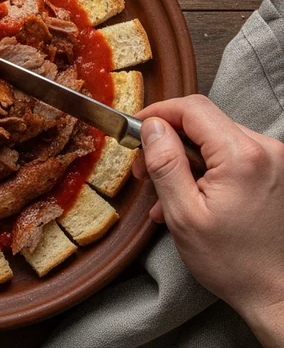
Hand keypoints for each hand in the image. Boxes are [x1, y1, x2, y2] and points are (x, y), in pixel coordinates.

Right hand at [133, 95, 283, 346]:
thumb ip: (165, 163)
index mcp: (241, 155)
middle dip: (168, 141)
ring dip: (186, 160)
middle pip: (203, 122)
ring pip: (214, 139)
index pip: (192, 108)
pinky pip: (231, 156)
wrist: (279, 295)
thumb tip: (151, 126)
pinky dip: (206, 170)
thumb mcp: (184, 215)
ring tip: (167, 194)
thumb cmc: (234, 263)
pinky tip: (190, 197)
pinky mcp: (276, 173)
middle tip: (144, 170)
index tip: (135, 128)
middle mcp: (265, 150)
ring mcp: (274, 161)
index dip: (158, 112)